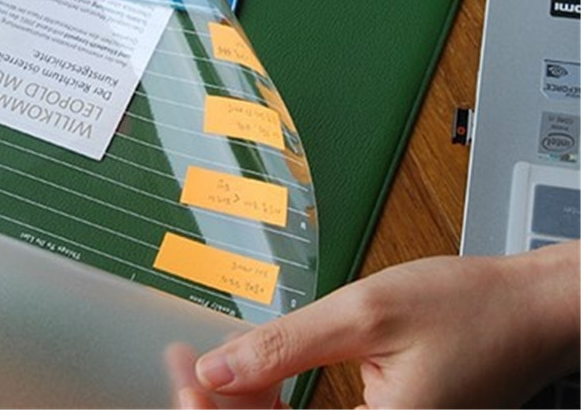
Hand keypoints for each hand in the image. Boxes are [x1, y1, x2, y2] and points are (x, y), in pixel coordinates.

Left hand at [188, 242, 579, 408]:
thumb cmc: (467, 307)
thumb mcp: (365, 314)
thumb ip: (285, 346)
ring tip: (210, 362)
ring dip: (246, 404)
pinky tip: (259, 375)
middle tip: (185, 360)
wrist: (527, 310)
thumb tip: (216, 370)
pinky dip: (278, 404)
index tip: (181, 368)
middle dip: (222, 405)